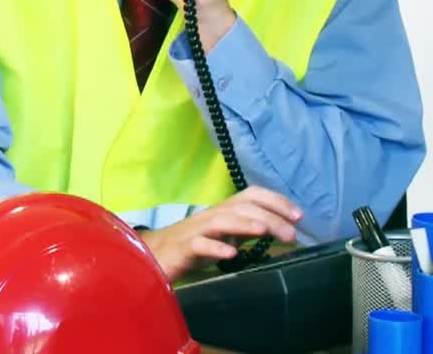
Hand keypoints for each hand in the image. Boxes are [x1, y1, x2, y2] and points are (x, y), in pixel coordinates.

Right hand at [139, 186, 302, 282]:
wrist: (152, 256)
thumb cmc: (191, 248)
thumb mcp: (224, 237)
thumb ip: (245, 231)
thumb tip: (279, 230)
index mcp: (223, 212)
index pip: (251, 195)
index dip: (275, 201)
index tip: (299, 216)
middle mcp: (211, 216)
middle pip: (241, 207)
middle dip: (269, 216)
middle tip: (292, 234)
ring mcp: (195, 231)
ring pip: (222, 220)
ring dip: (245, 224)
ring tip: (265, 232)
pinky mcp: (183, 249)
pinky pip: (199, 245)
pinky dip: (215, 248)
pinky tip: (231, 255)